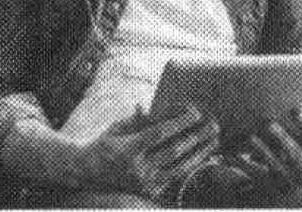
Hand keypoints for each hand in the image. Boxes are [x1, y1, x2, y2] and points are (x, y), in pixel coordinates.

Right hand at [68, 105, 218, 199]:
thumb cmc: (105, 144)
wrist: (86, 173)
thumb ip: (141, 118)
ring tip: (214, 139)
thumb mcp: (119, 127)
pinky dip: (192, 166)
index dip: (179, 122)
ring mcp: (144, 184)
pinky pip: (176, 178)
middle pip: (174, 151)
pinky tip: (204, 155)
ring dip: (200, 152)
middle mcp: (137, 169)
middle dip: (197, 137)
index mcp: (128, 149)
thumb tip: (165, 107)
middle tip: (214, 124)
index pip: (159, 133)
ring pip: (180, 168)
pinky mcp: (150, 192)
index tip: (196, 112)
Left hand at [248, 108, 301, 187]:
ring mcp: (290, 182)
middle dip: (282, 138)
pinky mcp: (272, 188)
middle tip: (268, 122)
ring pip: (276, 167)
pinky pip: (258, 177)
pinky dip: (245, 166)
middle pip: (295, 154)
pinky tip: (233, 154)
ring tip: (250, 137)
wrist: (296, 178)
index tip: (294, 109)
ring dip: (262, 152)